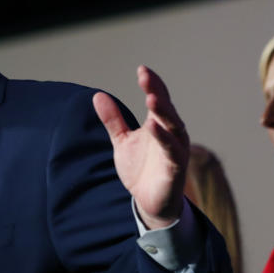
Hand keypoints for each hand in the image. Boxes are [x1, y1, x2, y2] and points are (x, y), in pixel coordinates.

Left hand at [93, 65, 189, 228]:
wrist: (148, 202)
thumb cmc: (140, 169)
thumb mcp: (122, 142)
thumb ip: (113, 120)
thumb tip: (97, 95)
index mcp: (159, 124)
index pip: (159, 98)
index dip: (152, 84)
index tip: (141, 69)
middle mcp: (171, 133)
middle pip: (166, 108)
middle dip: (157, 91)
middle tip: (146, 77)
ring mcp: (175, 150)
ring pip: (173, 126)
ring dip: (163, 112)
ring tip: (151, 98)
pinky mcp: (176, 168)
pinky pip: (172, 150)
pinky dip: (164, 138)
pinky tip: (154, 127)